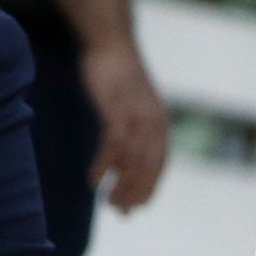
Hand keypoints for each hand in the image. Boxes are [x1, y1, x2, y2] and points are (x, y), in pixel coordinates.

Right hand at [80, 38, 169, 212]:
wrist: (112, 44)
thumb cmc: (119, 76)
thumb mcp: (132, 106)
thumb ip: (133, 131)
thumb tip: (125, 159)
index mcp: (161, 124)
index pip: (160, 166)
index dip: (149, 189)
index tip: (136, 208)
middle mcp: (154, 123)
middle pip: (148, 169)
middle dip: (135, 193)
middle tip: (120, 211)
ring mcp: (137, 117)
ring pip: (132, 162)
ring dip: (120, 186)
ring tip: (107, 202)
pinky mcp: (118, 111)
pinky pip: (113, 147)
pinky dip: (104, 167)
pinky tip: (95, 180)